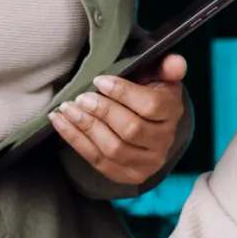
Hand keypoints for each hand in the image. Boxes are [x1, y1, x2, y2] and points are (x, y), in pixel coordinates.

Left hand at [49, 55, 186, 185]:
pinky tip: (60, 122)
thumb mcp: (157, 76)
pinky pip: (96, 160)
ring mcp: (146, 163)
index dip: (123, 93)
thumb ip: (166, 67)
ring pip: (113, 149)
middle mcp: (163, 141)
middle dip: (102, 112)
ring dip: (86, 127)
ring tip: (67, 109)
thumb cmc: (147, 93)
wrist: (146, 126)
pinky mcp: (126, 175)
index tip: (99, 80)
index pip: (151, 106)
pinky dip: (74, 140)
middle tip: (81, 97)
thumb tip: (177, 62)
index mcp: (172, 112)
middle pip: (131, 130)